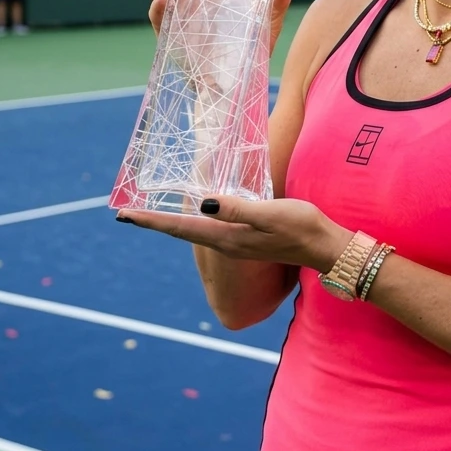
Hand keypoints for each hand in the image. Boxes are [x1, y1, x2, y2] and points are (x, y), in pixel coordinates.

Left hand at [117, 196, 349, 272]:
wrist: (326, 247)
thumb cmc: (302, 227)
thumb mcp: (270, 214)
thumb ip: (238, 208)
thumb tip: (203, 202)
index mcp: (227, 238)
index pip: (181, 227)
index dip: (152, 221)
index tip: (124, 215)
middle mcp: (226, 243)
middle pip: (182, 232)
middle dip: (155, 222)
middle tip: (128, 214)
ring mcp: (236, 243)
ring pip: (194, 232)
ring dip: (172, 223)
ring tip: (152, 214)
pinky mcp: (246, 238)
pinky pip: (210, 230)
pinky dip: (193, 221)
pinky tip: (194, 215)